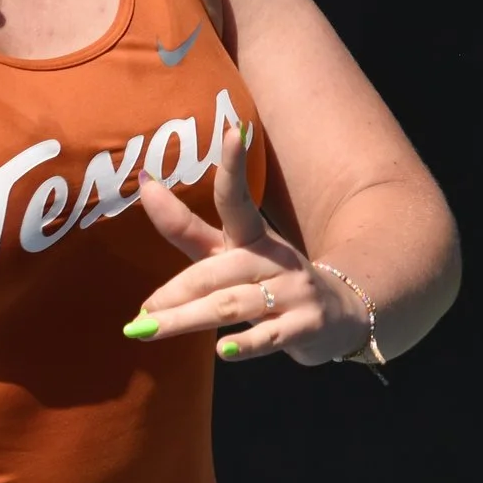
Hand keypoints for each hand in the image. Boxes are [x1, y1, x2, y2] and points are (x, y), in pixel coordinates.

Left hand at [127, 122, 362, 367]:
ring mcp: (293, 292)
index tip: (232, 130)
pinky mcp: (306, 326)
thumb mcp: (229, 252)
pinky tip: (223, 352)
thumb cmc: (269, 279)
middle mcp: (274, 258)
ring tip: (152, 329)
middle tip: (141, 314)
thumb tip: (144, 186)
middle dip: (176, 292)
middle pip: (217, 271)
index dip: (235, 166)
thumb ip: (184, 228)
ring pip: (233, 304)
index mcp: (252, 235)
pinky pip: (271, 336)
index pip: (239, 198)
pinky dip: (246, 344)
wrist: (340, 315)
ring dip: (190, 317)